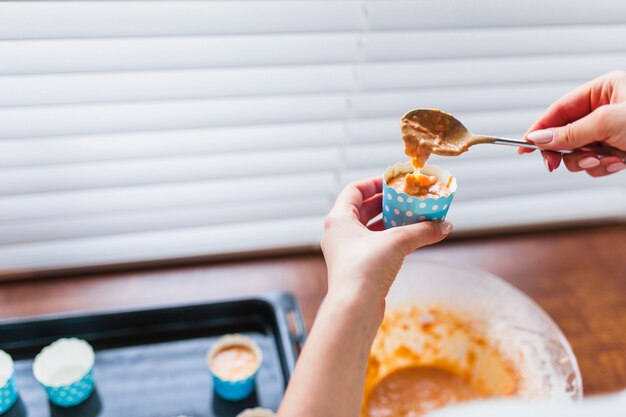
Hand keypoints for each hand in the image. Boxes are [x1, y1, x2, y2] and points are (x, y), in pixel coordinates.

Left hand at [321, 177, 451, 309]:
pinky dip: (390, 240)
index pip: (354, 190)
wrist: (354, 308)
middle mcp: (338, 234)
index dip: (375, 183)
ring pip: (369, 229)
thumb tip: (445, 225)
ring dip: (390, 222)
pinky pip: (374, 246)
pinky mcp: (356, 268)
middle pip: (362, 209)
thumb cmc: (366, 269)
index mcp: (338, 219)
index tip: (395, 182)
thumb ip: (422, 230)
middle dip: (387, 203)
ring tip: (413, 218)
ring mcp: (345, 252)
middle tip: (408, 199)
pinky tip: (409, 240)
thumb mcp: (397, 242)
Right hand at [521, 70, 625, 175]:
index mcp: (604, 90)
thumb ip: (571, 132)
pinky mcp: (618, 151)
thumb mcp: (607, 122)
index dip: (540, 128)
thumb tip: (540, 138)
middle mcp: (606, 110)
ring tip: (603, 160)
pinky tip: (618, 162)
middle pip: (565, 134)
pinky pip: (595, 163)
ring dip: (586, 161)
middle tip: (553, 163)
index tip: (524, 145)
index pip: (561, 109)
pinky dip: (603, 167)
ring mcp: (612, 132)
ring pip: (578, 152)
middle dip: (564, 150)